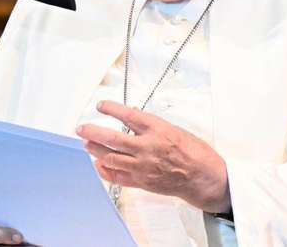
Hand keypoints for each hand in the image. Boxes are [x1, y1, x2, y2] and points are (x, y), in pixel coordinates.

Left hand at [76, 100, 230, 212]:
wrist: (204, 177)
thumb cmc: (195, 153)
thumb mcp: (174, 129)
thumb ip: (152, 125)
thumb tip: (134, 118)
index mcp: (158, 130)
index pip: (128, 116)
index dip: (111, 109)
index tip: (101, 105)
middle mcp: (148, 148)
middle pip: (113, 138)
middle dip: (93, 132)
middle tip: (82, 128)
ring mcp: (143, 166)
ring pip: (111, 157)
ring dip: (96, 150)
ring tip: (87, 144)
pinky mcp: (142, 181)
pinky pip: (118, 177)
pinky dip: (105, 170)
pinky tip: (98, 164)